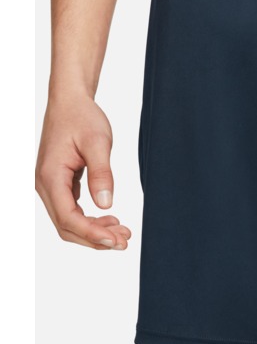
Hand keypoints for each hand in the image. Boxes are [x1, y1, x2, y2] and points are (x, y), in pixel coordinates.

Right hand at [35, 94, 130, 249]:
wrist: (70, 102)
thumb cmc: (82, 117)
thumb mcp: (98, 142)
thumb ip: (102, 173)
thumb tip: (105, 204)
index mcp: (50, 176)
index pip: (68, 217)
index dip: (91, 233)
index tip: (115, 240)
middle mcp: (45, 184)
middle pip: (66, 226)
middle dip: (94, 239)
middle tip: (124, 241)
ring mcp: (50, 185)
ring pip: (68, 221)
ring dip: (93, 232)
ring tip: (121, 233)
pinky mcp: (59, 183)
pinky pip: (71, 210)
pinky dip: (89, 220)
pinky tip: (110, 220)